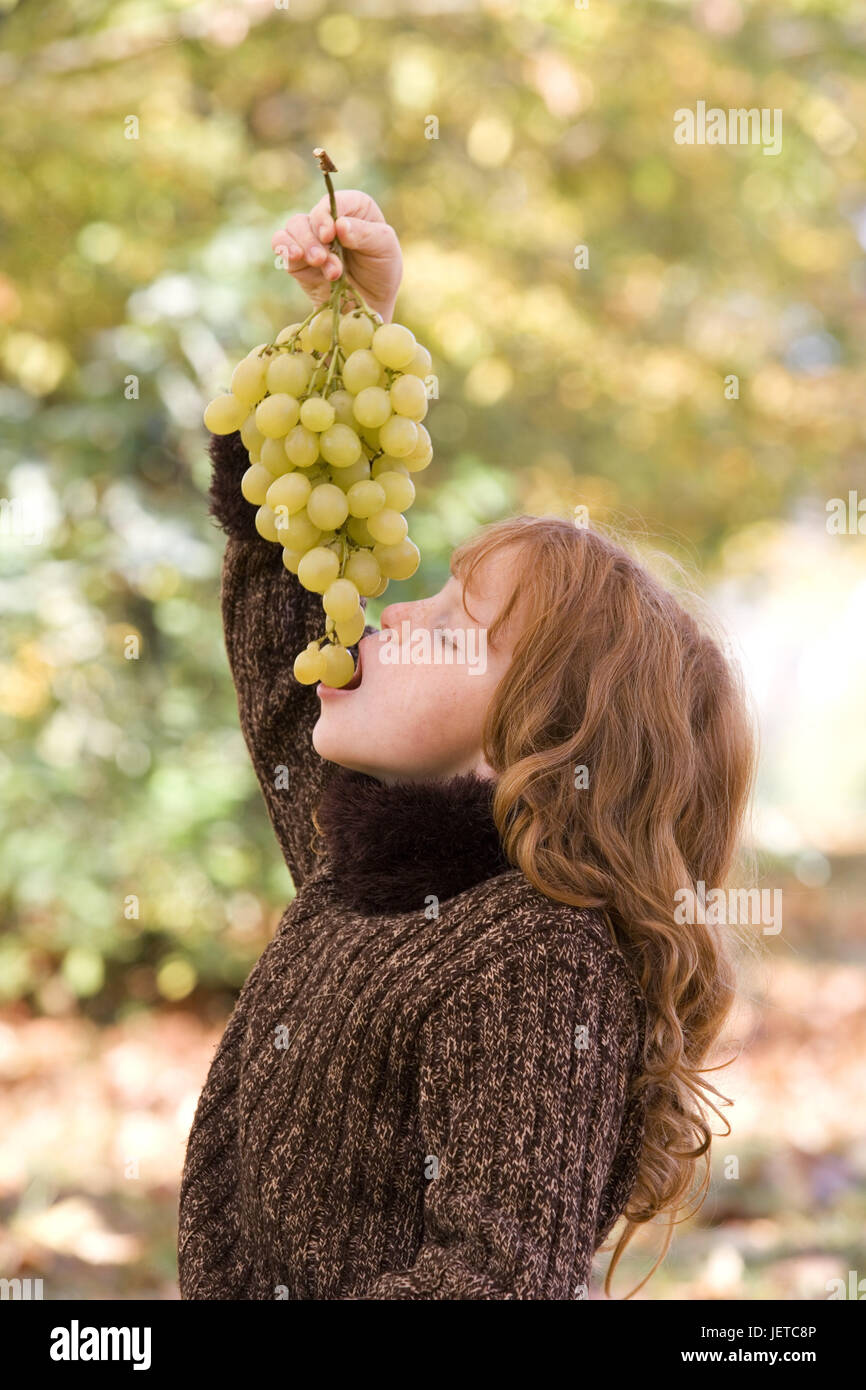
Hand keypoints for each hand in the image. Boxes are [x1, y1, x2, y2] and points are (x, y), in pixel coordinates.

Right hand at [272, 190, 402, 323]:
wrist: (366, 306)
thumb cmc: (380, 272)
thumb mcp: (385, 250)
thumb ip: (366, 235)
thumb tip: (340, 225)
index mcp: (354, 208)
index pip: (335, 201)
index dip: (327, 214)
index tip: (330, 234)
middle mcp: (330, 219)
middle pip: (312, 216)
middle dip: (315, 238)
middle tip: (322, 259)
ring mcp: (312, 237)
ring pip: (294, 227)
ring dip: (304, 246)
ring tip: (319, 264)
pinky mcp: (297, 257)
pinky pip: (281, 243)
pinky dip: (284, 248)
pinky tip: (292, 257)